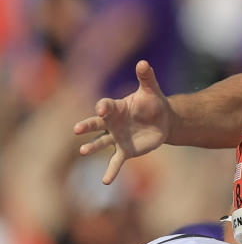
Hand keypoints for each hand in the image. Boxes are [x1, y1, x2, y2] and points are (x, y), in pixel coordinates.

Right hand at [72, 60, 171, 183]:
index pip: (106, 106)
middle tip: (77, 129)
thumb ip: (146, 77)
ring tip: (83, 151)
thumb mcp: (152, 90)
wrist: (163, 120)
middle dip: (87, 126)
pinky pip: (115, 162)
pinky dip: (111, 171)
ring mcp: (116, 138)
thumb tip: (144, 62)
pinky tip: (105, 181)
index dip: (104, 107)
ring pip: (101, 143)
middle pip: (96, 124)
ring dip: (92, 146)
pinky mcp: (124, 150)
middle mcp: (111, 123)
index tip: (102, 108)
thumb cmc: (153, 103)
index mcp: (116, 107)